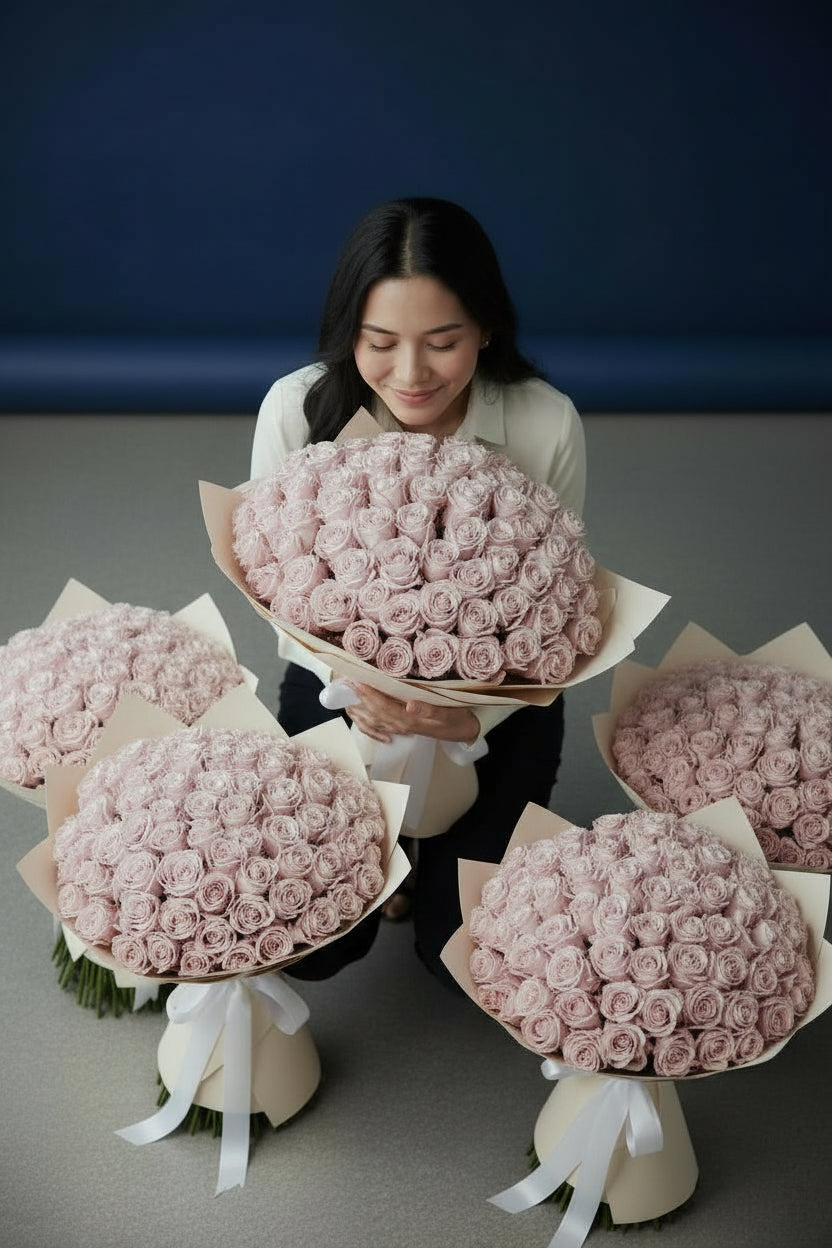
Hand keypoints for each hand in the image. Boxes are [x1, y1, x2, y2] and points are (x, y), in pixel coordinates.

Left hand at [345, 683, 479, 745]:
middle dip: (359, 698)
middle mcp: (402, 725)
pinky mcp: (402, 727)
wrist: (463, 731)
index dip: (369, 694)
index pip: (383, 706)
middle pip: (373, 712)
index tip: (357, 680)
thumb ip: (430, 709)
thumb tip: (410, 704)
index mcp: (410, 719)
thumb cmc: (457, 718)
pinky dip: (366, 720)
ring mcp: (401, 728)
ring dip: (359, 707)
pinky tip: (359, 713)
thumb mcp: (448, 712)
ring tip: (347, 693)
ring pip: (373, 720)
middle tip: (346, 681)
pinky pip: (379, 726)